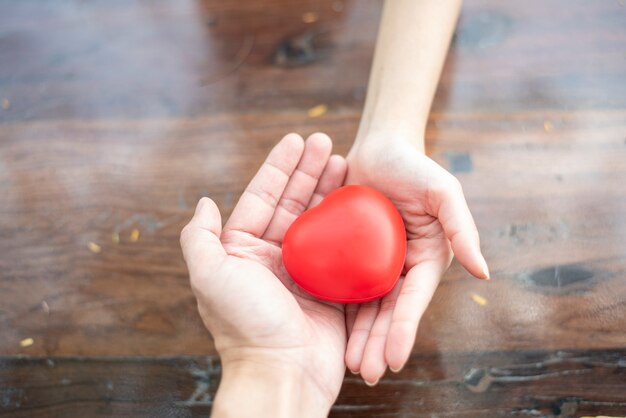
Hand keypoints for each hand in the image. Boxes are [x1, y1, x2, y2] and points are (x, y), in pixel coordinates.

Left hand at [180, 133, 347, 416]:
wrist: (283, 374)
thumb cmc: (245, 325)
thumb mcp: (210, 276)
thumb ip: (199, 237)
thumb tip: (204, 202)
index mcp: (242, 250)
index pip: (262, 197)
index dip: (279, 166)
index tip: (296, 138)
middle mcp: (272, 257)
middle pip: (294, 203)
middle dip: (309, 171)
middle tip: (328, 142)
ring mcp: (303, 272)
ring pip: (319, 220)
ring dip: (330, 191)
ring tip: (346, 162)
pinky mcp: (330, 287)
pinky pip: (341, 248)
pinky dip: (349, 224)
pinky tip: (360, 202)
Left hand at [344, 136, 488, 384]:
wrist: (379, 149)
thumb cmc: (415, 167)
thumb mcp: (443, 192)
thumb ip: (462, 227)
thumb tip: (484, 273)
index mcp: (427, 258)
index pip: (414, 298)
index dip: (405, 328)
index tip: (394, 358)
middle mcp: (403, 266)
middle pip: (390, 311)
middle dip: (380, 343)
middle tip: (367, 373)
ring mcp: (376, 264)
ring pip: (367, 306)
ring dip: (361, 337)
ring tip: (350, 366)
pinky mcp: (353, 256)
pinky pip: (345, 285)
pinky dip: (341, 310)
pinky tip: (330, 332)